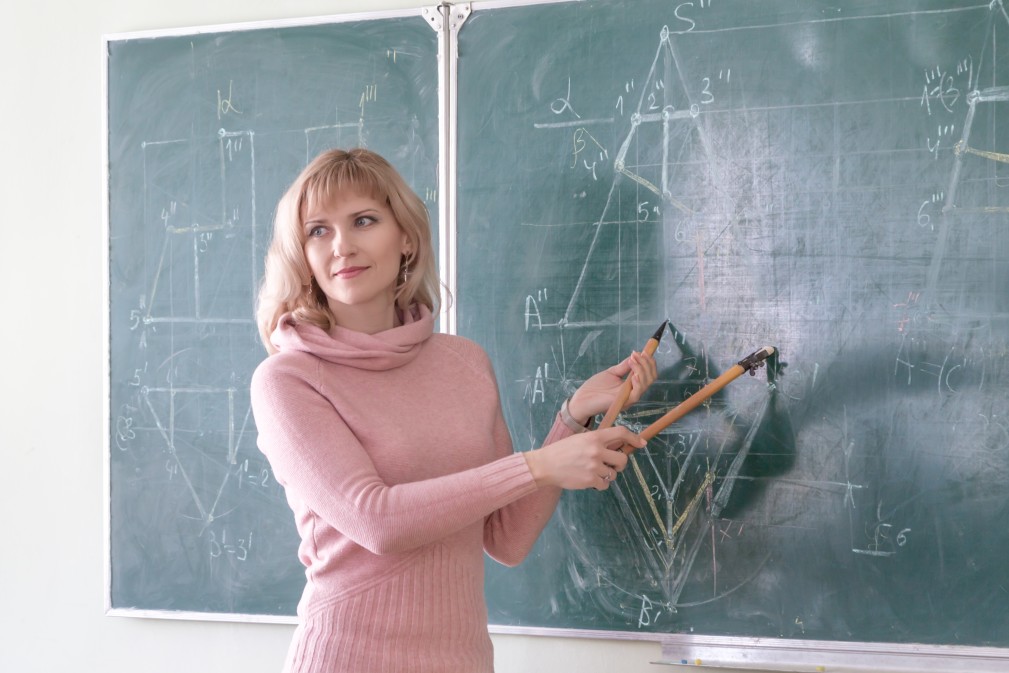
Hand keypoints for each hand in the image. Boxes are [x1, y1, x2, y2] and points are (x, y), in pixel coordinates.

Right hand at [523, 426, 645, 490]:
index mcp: (595, 437)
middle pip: (623, 459)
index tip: (641, 443)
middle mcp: (597, 451)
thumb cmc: (562, 451)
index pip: (621, 433)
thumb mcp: (581, 439)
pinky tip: (589, 479)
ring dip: (607, 474)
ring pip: (614, 474)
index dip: (634, 438)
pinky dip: (600, 484)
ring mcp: (594, 466)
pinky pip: (605, 484)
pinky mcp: (590, 480)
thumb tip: (618, 446)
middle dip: (620, 463)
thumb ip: (598, 441)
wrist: (545, 465)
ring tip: (593, 472)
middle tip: (612, 464)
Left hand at [567, 351, 657, 422]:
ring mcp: (631, 397)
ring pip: (646, 383)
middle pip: (651, 377)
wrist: (582, 399)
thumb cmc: (595, 387)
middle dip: (646, 363)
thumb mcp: (612, 373)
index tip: (641, 351)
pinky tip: (633, 373)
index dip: (648, 362)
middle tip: (636, 354)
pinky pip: (638, 392)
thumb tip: (635, 356)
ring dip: (642, 369)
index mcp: (633, 386)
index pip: (649, 374)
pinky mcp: (625, 401)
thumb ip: (624, 366)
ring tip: (633, 360)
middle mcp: (634, 392)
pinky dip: (638, 381)